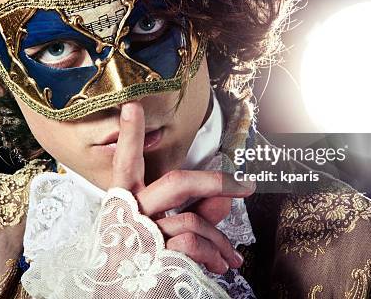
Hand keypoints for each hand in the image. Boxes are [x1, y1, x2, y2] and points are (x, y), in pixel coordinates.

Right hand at [110, 101, 254, 273]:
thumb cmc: (147, 262)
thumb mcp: (169, 232)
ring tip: (230, 257)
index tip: (131, 106)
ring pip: (192, 219)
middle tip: (245, 185)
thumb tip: (225, 196)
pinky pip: (193, 243)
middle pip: (176, 182)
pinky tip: (218, 266)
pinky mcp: (152, 256)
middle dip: (216, 181)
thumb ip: (196, 212)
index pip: (125, 163)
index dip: (129, 135)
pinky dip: (213, 253)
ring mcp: (138, 236)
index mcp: (125, 202)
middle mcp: (127, 214)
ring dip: (220, 238)